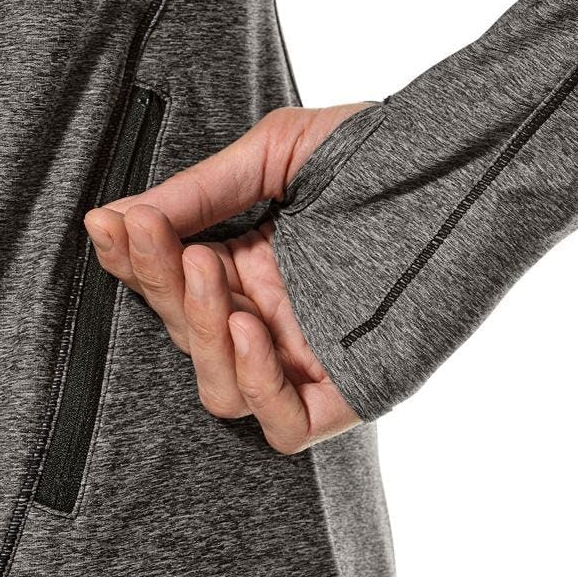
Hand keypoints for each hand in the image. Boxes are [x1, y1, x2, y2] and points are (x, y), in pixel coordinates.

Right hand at [84, 102, 373, 451]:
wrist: (469, 164)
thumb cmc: (382, 152)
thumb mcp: (274, 154)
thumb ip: (200, 191)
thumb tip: (115, 216)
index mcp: (248, 268)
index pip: (167, 286)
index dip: (131, 263)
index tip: (108, 224)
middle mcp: (270, 320)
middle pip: (185, 334)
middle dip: (160, 284)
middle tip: (155, 235)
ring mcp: (306, 361)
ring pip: (219, 388)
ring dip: (200, 332)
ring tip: (207, 269)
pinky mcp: (347, 393)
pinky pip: (281, 424)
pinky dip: (253, 386)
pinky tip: (250, 330)